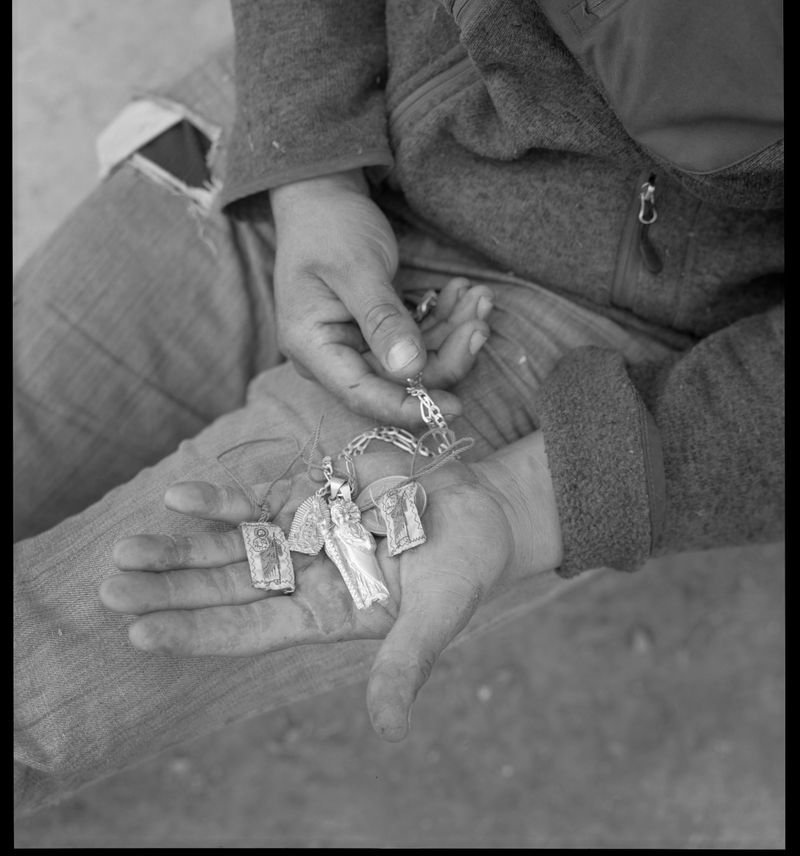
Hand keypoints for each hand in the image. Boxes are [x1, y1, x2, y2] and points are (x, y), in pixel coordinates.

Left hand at [100, 433, 560, 741]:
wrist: (483, 509)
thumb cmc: (466, 567)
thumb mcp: (437, 616)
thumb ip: (406, 665)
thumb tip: (389, 730)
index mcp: (327, 615)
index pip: (248, 630)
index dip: (195, 632)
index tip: (140, 632)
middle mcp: (306, 577)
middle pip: (225, 587)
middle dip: (169, 588)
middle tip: (107, 588)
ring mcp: (306, 534)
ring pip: (231, 544)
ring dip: (181, 546)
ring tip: (126, 549)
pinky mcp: (314, 492)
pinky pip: (259, 498)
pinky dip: (221, 499)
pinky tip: (179, 498)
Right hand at [271, 170, 490, 425]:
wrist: (321, 195)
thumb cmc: (328, 226)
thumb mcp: (356, 268)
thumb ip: (382, 320)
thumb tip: (409, 370)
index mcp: (313, 347)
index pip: (362, 395)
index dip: (408, 407)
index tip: (455, 408)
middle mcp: (334, 355)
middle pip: (399, 381)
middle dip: (446, 354)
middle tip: (481, 321)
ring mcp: (358, 343)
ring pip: (418, 359)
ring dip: (454, 331)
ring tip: (480, 297)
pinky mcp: (379, 331)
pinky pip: (420, 338)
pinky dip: (445, 318)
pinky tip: (464, 292)